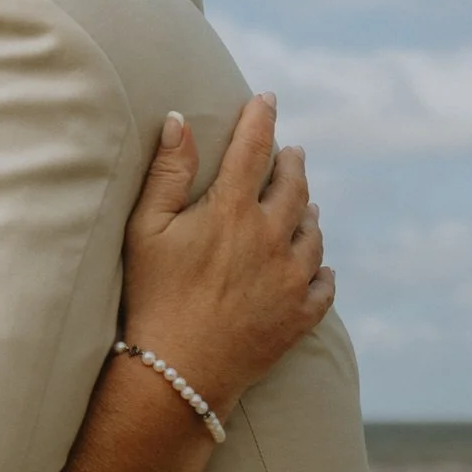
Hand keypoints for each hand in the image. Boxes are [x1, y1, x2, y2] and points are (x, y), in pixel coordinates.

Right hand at [120, 93, 331, 414]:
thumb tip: (178, 118)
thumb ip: (167, 171)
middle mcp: (272, 238)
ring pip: (314, 231)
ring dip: (309, 211)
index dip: (261, 117)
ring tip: (305, 205)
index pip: (254, 147)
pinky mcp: (300, 315)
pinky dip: (322, 268)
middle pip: (294, 185)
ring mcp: (292, 278)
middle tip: (291, 153)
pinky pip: (325, 283)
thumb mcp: (146, 229)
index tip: (267, 98)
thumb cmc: (152, 296)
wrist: (179, 373)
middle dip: (292, 163)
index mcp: (232, 211)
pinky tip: (318, 266)